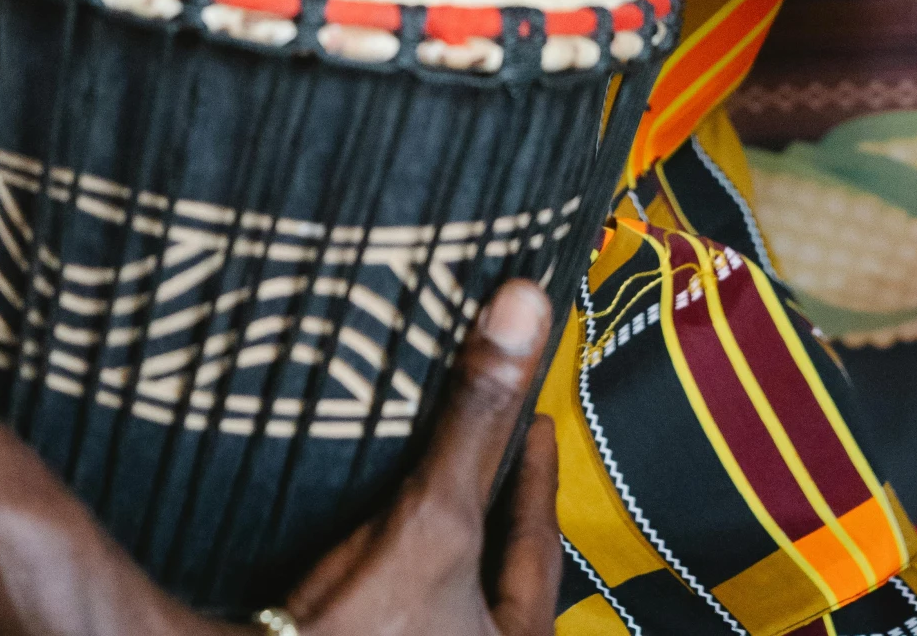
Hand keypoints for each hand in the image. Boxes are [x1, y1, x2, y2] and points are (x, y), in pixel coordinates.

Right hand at [289, 280, 558, 635]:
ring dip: (444, 537)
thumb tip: (524, 311)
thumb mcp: (433, 521)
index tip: (537, 422)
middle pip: (500, 572)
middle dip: (494, 506)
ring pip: (450, 590)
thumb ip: (477, 421)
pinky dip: (401, 562)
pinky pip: (406, 604)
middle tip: (493, 444)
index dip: (537, 474)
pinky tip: (376, 533)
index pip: (540, 544)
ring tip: (435, 478)